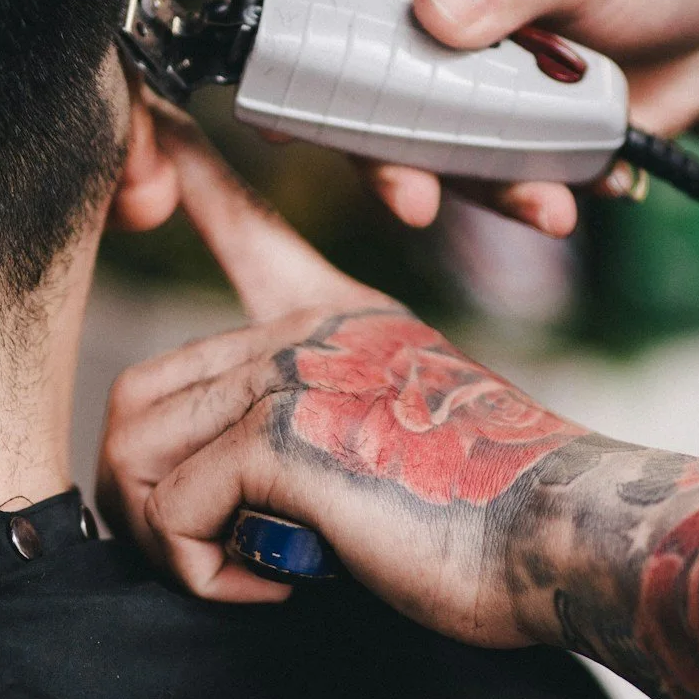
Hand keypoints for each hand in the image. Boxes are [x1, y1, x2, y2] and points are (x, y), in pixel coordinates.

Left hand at [98, 105, 590, 646]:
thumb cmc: (496, 519)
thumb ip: (328, 432)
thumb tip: (250, 488)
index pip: (247, 235)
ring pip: (136, 452)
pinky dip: (203, 571)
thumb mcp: (403, 441)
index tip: (155, 118)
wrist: (563, 534)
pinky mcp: (277, 436)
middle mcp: (305, 335)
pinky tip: (276, 580)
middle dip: (145, 494)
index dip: (193, 183)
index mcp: (341, 325)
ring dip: (164, 536)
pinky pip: (169, 512)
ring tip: (236, 569)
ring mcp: (288, 375)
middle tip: (204, 553)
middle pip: (142, 396)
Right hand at [309, 0, 698, 235]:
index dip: (307, 54)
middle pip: (362, 91)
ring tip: (546, 205)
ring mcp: (454, 77)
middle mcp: (419, 6)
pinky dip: (524, 195)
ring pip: (424, 149)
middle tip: (418, 199)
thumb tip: (435, 14)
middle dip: (394, 153)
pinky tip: (578, 192)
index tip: (311, 118)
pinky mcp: (494, 131)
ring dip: (477, 187)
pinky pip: (482, 177)